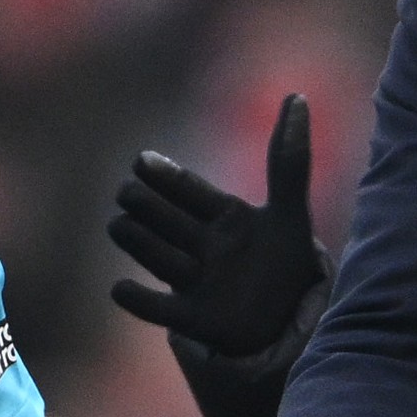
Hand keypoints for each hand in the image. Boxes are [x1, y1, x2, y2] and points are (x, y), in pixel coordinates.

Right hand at [110, 94, 324, 355]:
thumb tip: (297, 95)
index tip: (143, 161)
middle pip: (164, 219)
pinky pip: (158, 309)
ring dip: (136, 241)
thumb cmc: (289, 261)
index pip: (187, 190)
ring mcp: (194, 282)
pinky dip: (138, 300)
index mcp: (223, 216)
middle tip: (129, 193)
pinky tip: (119, 288)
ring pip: (156, 255)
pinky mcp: (192, 320)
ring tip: (119, 224)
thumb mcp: (291, 212)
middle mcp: (202, 245)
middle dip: (144, 205)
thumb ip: (290, 159)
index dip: (166, 175)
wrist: (294, 320)